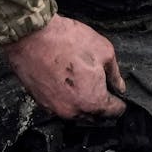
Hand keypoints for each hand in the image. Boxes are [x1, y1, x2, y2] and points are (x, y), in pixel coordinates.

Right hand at [3, 15, 125, 118]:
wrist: (31, 36)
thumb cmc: (66, 40)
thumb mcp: (103, 50)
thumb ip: (115, 73)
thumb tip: (119, 85)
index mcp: (92, 101)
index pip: (114, 111)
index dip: (120, 101)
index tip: (119, 95)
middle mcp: (73, 110)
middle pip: (94, 116)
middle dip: (101, 104)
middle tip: (102, 86)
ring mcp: (54, 108)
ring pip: (76, 112)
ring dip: (82, 101)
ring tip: (82, 81)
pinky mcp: (40, 101)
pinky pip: (59, 105)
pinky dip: (65, 97)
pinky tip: (66, 80)